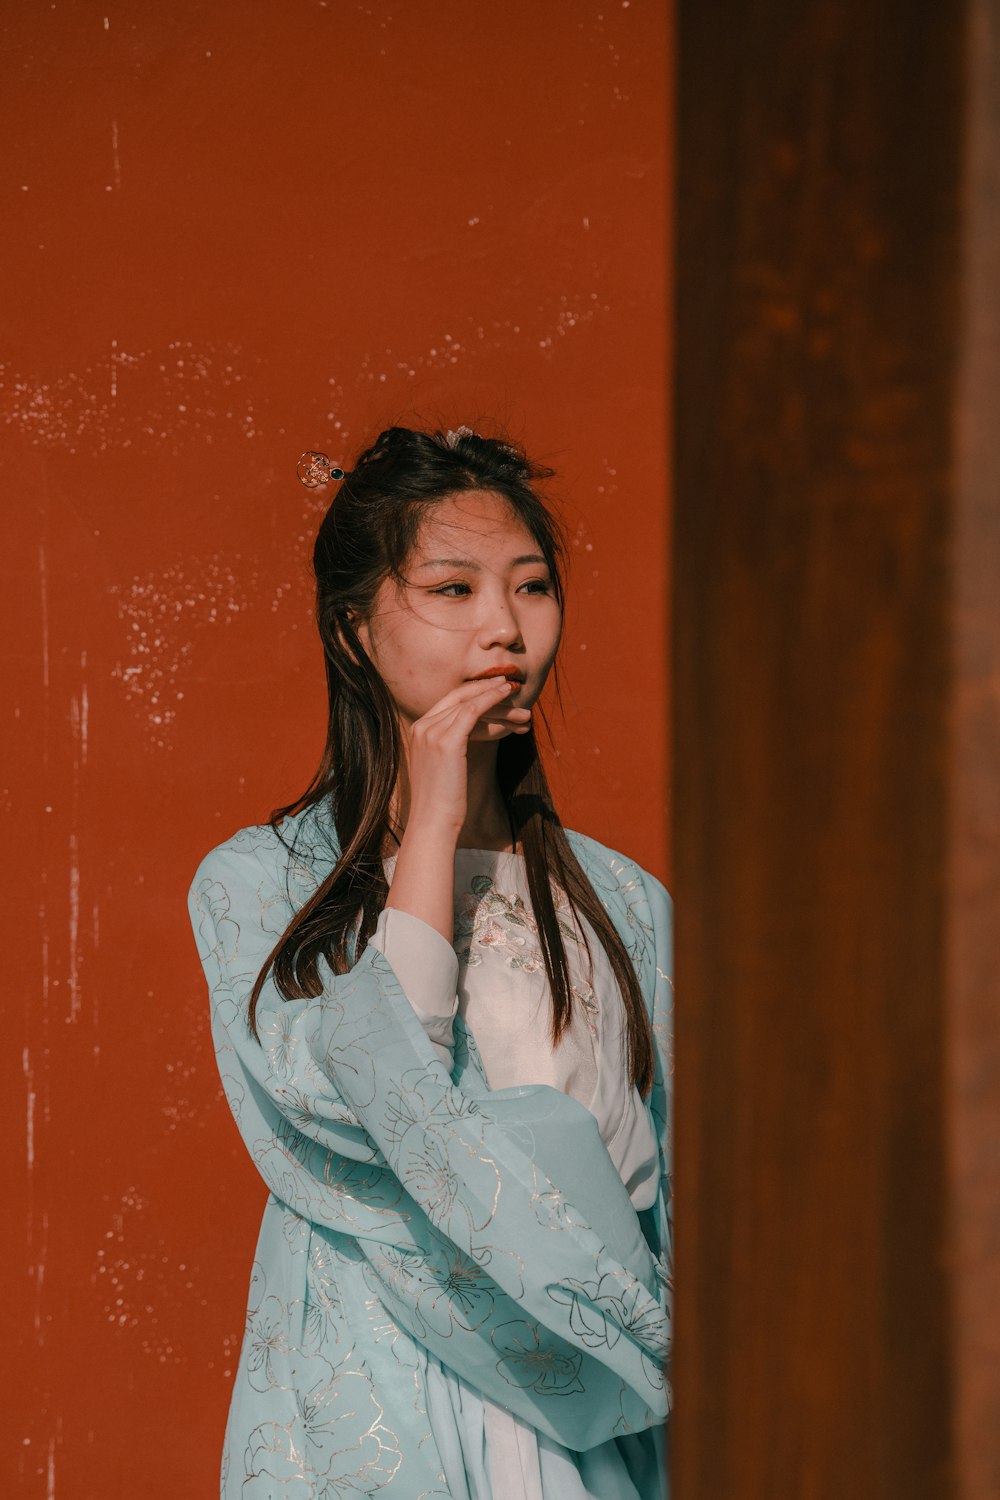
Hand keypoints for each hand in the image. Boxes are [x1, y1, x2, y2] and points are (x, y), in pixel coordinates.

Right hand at [405, 677, 530, 836]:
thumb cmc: (443, 802)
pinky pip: (473, 710)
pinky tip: (508, 697)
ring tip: (524, 711)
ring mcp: (431, 731)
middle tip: (514, 690)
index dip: (475, 693)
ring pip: (471, 704)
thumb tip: (476, 735)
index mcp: (418, 731)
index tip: (498, 694)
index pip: (449, 703)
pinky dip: (492, 699)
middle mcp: (421, 726)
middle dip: (489, 692)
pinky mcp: (447, 740)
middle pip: (460, 699)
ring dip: (500, 703)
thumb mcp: (444, 767)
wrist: (433, 823)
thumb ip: (451, 747)